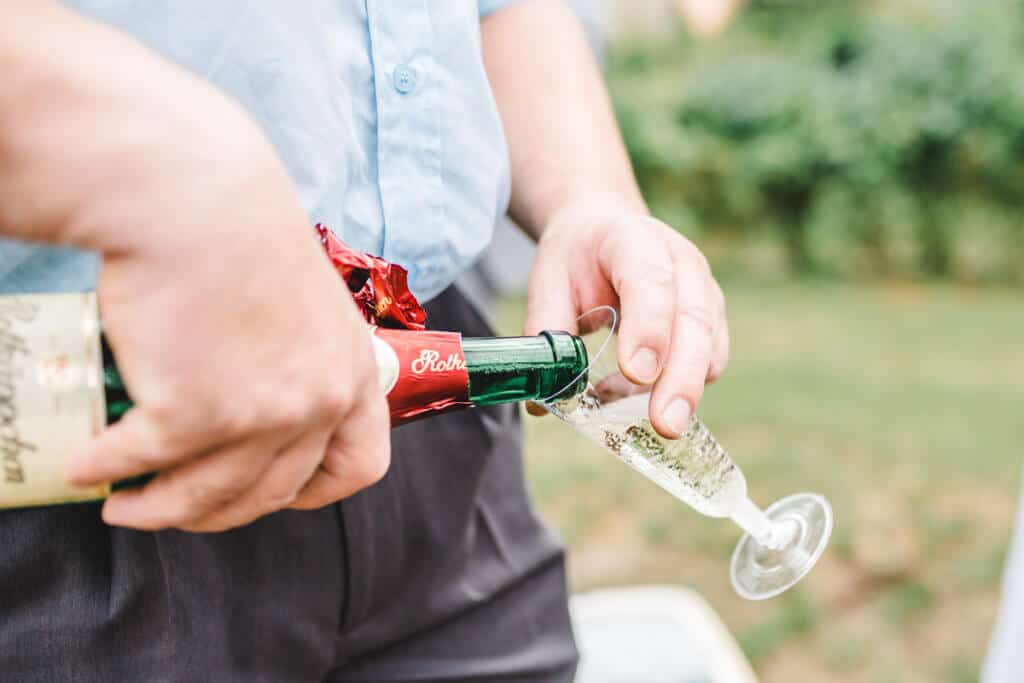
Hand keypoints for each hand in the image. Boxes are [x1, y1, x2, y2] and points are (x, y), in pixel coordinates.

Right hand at [1, 13, 390, 530]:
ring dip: (157, 510)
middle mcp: (318, 402)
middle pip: (272, 493)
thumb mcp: (307, 299)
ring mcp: (261, 415)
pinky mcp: (195, 414)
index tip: (274, 494)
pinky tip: (81, 464)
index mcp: (352, 373)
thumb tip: (262, 381)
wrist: (195, 198)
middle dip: (218, 511)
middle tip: (175, 502)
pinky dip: (104, 468)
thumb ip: (301, 348)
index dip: (315, 490)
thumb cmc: (242, 233)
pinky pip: (142, 462)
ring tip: (123, 503)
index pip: (360, 465)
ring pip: (206, 496)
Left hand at [524, 195, 728, 437]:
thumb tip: (543, 401)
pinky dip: (680, 387)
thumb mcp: (548, 281)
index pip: (650, 280)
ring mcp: (705, 290)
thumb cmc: (577, 257)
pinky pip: (710, 361)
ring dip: (684, 390)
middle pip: (694, 320)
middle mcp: (681, 262)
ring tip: (646, 421)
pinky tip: (640, 397)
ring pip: (711, 345)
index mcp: (633, 240)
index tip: (636, 372)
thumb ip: (546, 333)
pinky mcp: (712, 319)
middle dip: (681, 378)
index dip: (647, 328)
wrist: (605, 229)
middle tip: (665, 424)